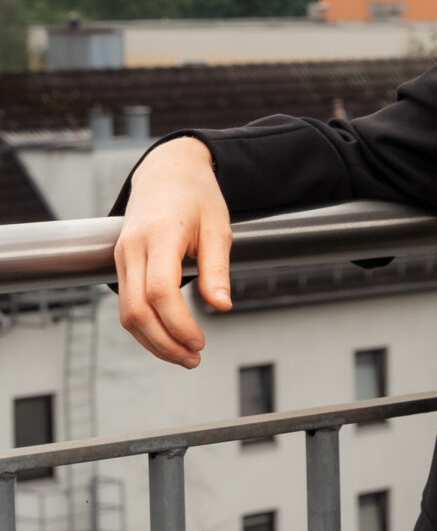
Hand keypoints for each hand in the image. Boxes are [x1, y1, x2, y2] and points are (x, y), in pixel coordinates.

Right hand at [114, 138, 231, 368]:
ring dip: (153, 341)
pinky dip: (145, 328)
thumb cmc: (197, 196)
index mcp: (160, 234)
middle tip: (194, 358)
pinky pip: (126, 305)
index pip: (160, 290)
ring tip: (184, 355)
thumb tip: (221, 307)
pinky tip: (168, 338)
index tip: (200, 341)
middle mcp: (133, 247)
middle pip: (136, 310)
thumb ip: (218, 269)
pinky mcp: (120, 263)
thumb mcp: (218, 227)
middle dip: (164, 343)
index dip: (178, 324)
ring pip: (126, 313)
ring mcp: (122, 256)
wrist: (167, 172)